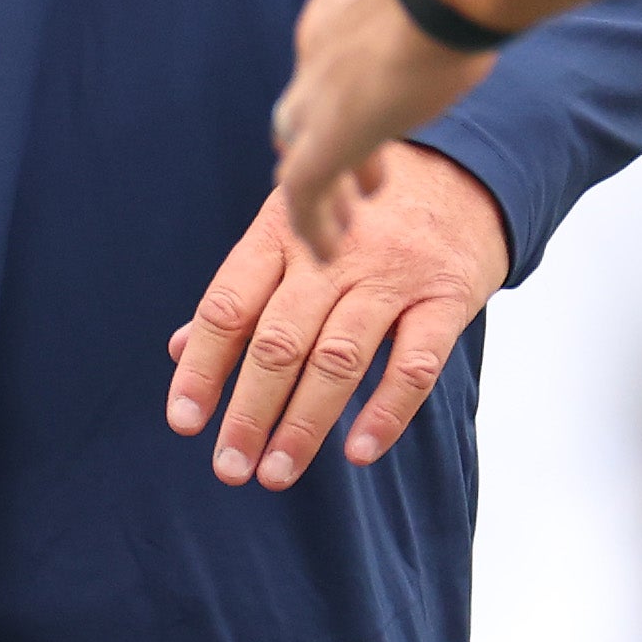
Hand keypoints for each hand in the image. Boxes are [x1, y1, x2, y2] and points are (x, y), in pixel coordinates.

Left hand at [166, 142, 508, 490]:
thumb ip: (242, 291)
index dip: (203, 367)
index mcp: (282, 232)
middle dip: (249, 411)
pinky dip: (386, 412)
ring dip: (304, 424)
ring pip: (338, 357)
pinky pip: (415, 363)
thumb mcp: (293, 232)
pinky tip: (357, 452)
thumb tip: (180, 350)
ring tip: (276, 472)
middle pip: (279, 340)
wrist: (461, 169)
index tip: (184, 422)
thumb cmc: (358, 216)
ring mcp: (392, 275)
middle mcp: (333, 253)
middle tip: (229, 468)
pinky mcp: (446, 297)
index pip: (229, 305)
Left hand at [268, 0, 492, 254]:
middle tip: (359, 174)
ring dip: (323, 189)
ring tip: (344, 224)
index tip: (378, 105)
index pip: (329, 54)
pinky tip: (328, 250)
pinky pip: (303, 193)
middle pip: (302, 106)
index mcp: (339, 4)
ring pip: (300, 153)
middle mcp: (317, 49)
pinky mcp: (326, 138)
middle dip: (327, 139)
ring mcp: (317, 94)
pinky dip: (311, 223)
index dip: (349, 86)